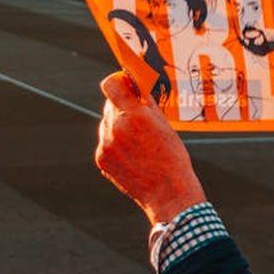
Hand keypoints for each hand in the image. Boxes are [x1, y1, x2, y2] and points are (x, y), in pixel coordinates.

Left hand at [96, 72, 205, 224]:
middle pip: (110, 104)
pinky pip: (106, 142)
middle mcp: (115, 127)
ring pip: (107, 123)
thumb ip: (146, 103)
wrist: (168, 192)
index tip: (126, 84)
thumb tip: (136, 84)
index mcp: (134, 114)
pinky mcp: (101, 159)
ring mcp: (106, 145)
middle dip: (122, 106)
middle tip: (140, 118)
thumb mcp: (164, 124)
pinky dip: (116, 144)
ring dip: (119, 126)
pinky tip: (133, 155)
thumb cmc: (172, 156)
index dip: (118, 81)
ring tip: (140, 142)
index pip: (111, 84)